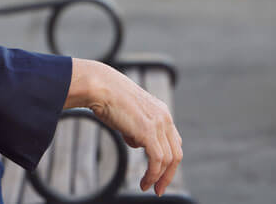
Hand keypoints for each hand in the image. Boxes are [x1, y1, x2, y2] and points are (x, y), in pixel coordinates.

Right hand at [65, 58, 182, 195]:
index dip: (169, 160)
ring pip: (167, 160)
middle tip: (158, 189)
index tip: (160, 174)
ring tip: (147, 187)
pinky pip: (157, 160)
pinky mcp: (148, 131)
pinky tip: (144, 183)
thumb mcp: (128, 113)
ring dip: (158, 178)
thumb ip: (136, 126)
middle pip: (176, 153)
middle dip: (168, 174)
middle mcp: (164, 117)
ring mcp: (158, 124)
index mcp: (162, 111)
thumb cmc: (108, 97)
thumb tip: (136, 141)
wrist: (100, 86)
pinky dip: (152, 175)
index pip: (174, 141)